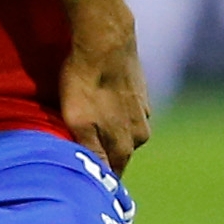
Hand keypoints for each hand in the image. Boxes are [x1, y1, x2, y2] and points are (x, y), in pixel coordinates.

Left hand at [60, 6, 151, 173]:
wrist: (105, 40)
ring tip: (88, 119)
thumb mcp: (79, 124)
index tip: (86, 182)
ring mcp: (144, 110)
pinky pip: (126, 110)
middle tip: (80, 147)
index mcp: (126, 146)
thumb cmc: (85, 84)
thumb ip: (92, 154)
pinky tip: (100, 99)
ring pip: (124, 131)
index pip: (113, 174)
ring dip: (109, 130)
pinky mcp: (141, 91)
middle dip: (103, 154)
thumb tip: (103, 183)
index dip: (99, 179)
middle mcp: (141, 133)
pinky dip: (114, 109)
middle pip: (119, 153)